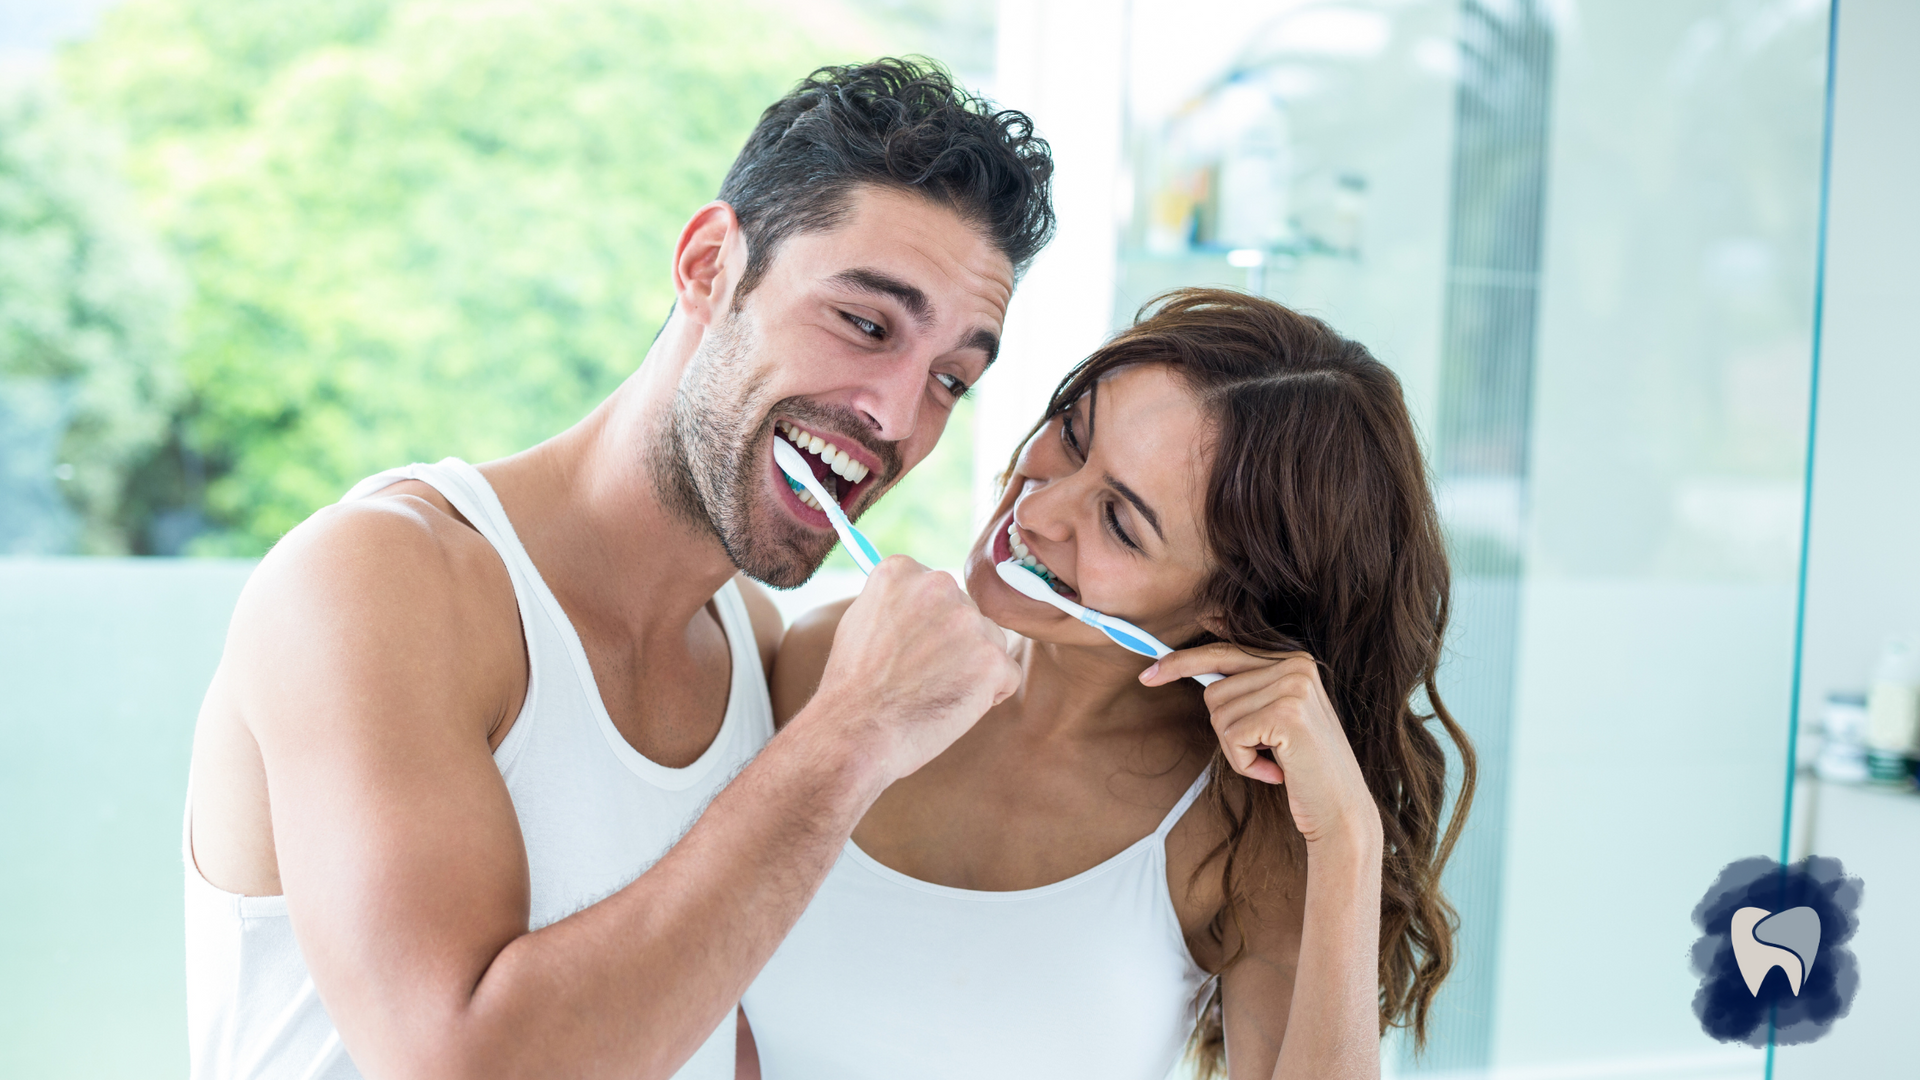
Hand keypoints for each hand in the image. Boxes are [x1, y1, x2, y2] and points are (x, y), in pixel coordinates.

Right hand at [808, 555, 1020, 783]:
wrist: (855, 731)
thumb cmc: (852, 686)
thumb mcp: (860, 620)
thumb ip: (896, 601)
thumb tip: (920, 596)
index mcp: (903, 571)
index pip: (936, 592)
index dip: (925, 627)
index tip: (906, 650)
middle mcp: (939, 585)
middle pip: (966, 614)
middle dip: (952, 645)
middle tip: (919, 677)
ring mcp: (969, 621)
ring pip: (989, 642)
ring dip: (971, 668)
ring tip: (932, 692)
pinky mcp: (992, 659)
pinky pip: (1005, 675)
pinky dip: (987, 695)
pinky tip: (952, 705)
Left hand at [1142, 646, 1380, 852]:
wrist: (1341, 810)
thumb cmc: (1303, 767)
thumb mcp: (1275, 716)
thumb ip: (1247, 687)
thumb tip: (1196, 663)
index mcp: (1293, 659)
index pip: (1223, 650)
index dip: (1182, 662)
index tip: (1149, 674)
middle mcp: (1296, 664)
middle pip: (1215, 689)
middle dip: (1226, 729)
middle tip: (1260, 752)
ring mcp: (1293, 687)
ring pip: (1219, 714)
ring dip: (1237, 749)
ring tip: (1273, 760)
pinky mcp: (1286, 714)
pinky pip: (1231, 736)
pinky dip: (1244, 763)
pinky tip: (1274, 772)